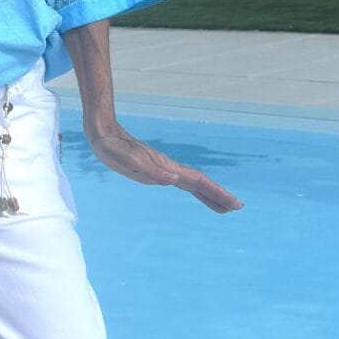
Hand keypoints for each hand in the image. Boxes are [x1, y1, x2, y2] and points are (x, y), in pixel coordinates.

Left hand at [85, 123, 242, 213]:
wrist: (102, 132)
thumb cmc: (112, 148)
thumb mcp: (127, 161)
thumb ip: (150, 171)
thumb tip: (174, 179)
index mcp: (165, 168)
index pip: (197, 182)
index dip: (216, 193)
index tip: (234, 204)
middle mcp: (167, 168)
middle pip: (198, 183)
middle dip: (218, 195)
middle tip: (236, 207)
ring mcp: (162, 168)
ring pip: (190, 183)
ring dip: (207, 193)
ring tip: (221, 205)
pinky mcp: (153, 168)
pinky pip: (178, 180)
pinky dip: (189, 187)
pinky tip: (190, 188)